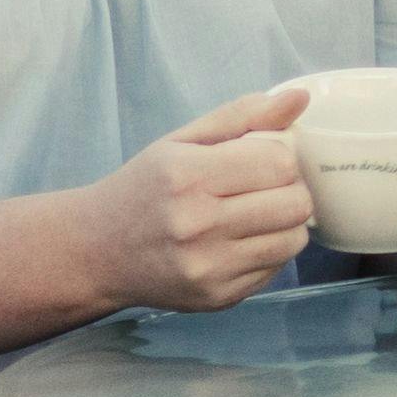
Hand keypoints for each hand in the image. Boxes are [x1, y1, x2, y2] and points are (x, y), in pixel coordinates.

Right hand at [88, 82, 319, 313]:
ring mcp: (208, 267)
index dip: (281, 158)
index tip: (262, 160)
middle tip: (265, 188)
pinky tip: (240, 241)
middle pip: (295, 204)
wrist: (97, 251)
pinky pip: (276, 268)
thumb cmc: (144, 188)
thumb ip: (242, 117)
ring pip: (294, 240)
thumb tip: (299, 99)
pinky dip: (269, 251)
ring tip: (256, 214)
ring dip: (285, 223)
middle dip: (289, 190)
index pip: (280, 163)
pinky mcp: (218, 297)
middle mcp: (196, 225)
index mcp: (186, 176)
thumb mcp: (182, 141)